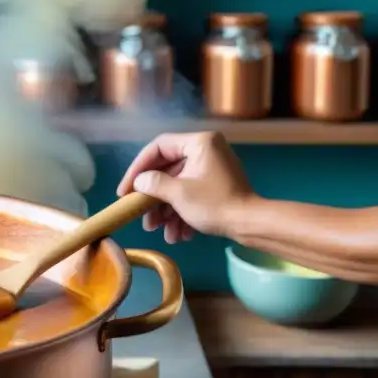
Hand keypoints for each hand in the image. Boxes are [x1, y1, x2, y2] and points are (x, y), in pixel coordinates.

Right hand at [116, 131, 255, 242]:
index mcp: (199, 142)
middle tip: (140, 216)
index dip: (138, 168)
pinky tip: (179, 235)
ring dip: (166, 210)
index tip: (126, 189)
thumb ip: (154, 184)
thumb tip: (139, 182)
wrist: (251, 225)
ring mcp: (213, 169)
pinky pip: (192, 194)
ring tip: (160, 232)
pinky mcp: (217, 186)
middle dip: (154, 198)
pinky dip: (182, 213)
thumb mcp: (179, 193)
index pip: (159, 147)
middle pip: (168, 170)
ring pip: (179, 186)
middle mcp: (207, 150)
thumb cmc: (215, 204)